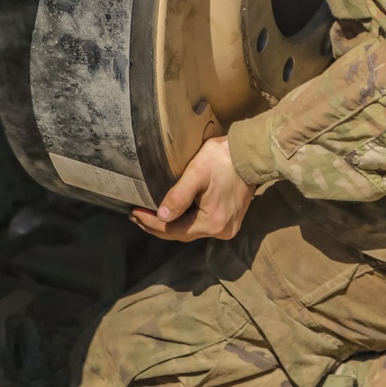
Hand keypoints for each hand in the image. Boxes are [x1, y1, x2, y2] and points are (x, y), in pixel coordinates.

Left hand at [131, 136, 255, 242]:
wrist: (251, 153)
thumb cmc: (223, 159)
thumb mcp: (197, 173)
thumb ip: (178, 196)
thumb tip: (161, 217)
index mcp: (212, 223)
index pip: (174, 230)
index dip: (152, 223)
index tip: (134, 213)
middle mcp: (221, 231)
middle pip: (182, 233)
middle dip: (158, 226)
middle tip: (137, 216)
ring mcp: (228, 227)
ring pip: (192, 230)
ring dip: (171, 224)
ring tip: (150, 216)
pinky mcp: (231, 219)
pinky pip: (202, 225)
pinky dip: (186, 221)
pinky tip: (174, 214)